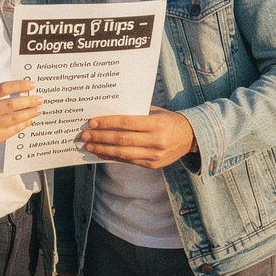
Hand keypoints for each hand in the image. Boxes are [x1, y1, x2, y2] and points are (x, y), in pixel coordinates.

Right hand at [0, 79, 41, 148]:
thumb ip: (1, 93)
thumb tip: (25, 89)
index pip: (2, 88)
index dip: (18, 85)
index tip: (31, 85)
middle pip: (10, 104)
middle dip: (28, 101)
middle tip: (39, 99)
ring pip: (14, 118)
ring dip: (29, 113)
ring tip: (37, 109)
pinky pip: (13, 130)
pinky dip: (24, 124)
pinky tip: (30, 119)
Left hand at [79, 106, 195, 168]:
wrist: (190, 137)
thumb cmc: (168, 119)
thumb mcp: (155, 111)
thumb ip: (135, 111)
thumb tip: (109, 110)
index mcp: (156, 123)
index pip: (127, 123)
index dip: (108, 123)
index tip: (92, 122)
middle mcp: (156, 140)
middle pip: (122, 140)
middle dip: (101, 138)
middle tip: (85, 135)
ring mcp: (154, 155)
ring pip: (123, 153)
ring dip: (103, 150)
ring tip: (89, 146)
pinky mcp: (152, 165)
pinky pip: (129, 161)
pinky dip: (113, 157)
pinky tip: (102, 153)